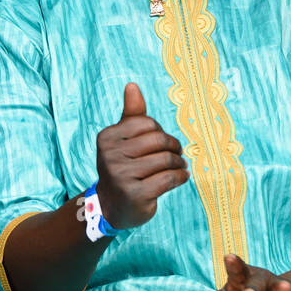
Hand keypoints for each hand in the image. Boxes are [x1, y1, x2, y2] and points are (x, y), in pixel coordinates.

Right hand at [95, 82, 189, 230]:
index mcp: (107, 137)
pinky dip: (181, 177)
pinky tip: (182, 177)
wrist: (111, 206)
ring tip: (180, 166)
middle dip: (173, 147)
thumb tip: (132, 85)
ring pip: (166, 160)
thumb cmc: (122, 166)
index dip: (161, 131)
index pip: (147, 123)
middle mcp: (111, 155)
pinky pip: (169, 179)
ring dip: (179, 163)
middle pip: (158, 141)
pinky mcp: (136, 194)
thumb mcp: (123, 140)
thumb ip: (131, 114)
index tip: (163, 143)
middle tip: (178, 154)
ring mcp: (122, 176)